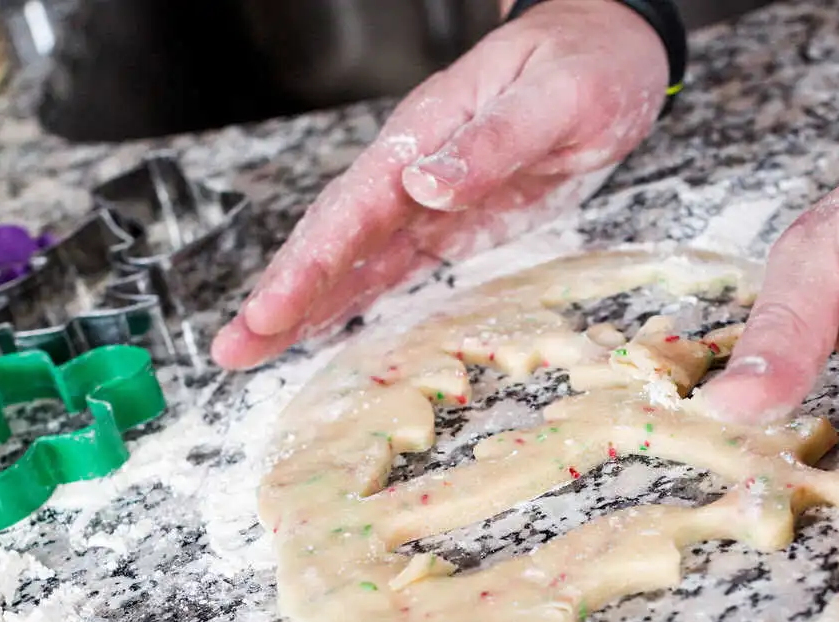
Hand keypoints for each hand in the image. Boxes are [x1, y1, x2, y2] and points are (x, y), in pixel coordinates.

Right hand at [213, 0, 668, 368]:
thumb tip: (424, 183)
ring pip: (350, 258)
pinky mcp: (450, 224)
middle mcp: (410, 169)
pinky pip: (390, 265)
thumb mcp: (554, 98)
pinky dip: (350, 298)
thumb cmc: (585, 65)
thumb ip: (492, 143)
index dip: (310, 264)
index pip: (352, 207)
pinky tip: (314, 327)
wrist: (606, 54)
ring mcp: (425, 200)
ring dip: (302, 305)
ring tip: (248, 351)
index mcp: (424, 133)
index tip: (271, 310)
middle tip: (232, 349)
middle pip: (332, 237)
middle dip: (281, 295)